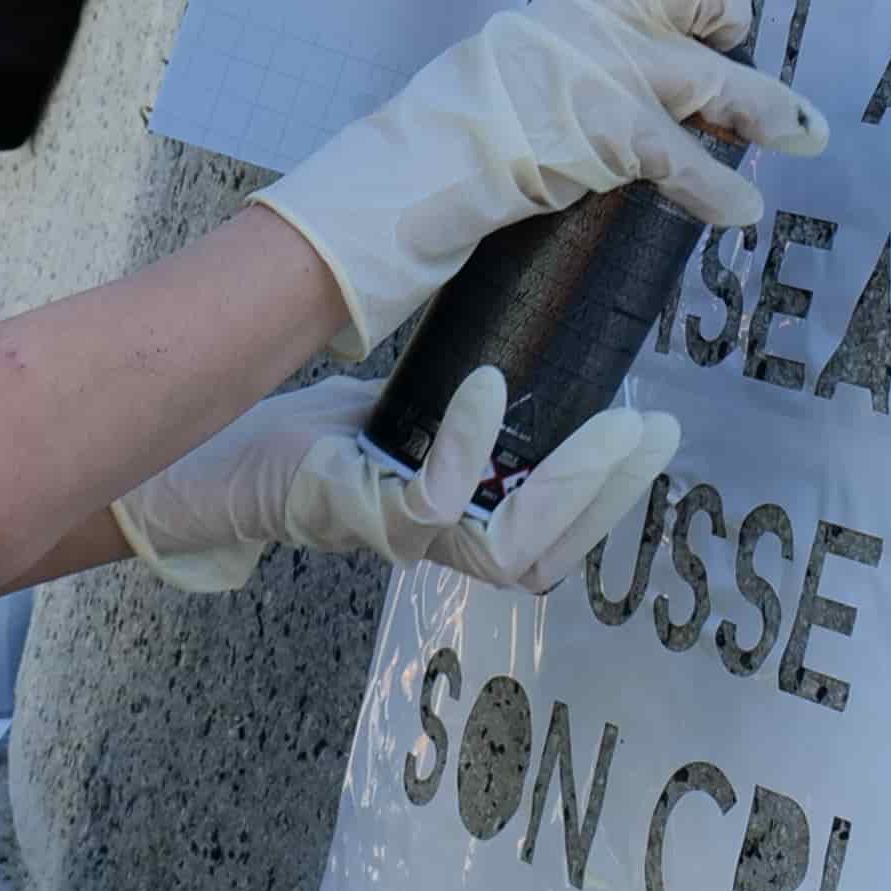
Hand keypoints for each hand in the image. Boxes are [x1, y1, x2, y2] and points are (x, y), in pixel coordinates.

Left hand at [111, 369, 675, 596]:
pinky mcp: (364, 518)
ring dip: (568, 487)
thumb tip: (551, 332)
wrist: (231, 453)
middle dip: (611, 495)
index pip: (562, 540)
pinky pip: (437, 499)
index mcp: (468, 522)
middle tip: (648, 429)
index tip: (659, 429)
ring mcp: (406, 539)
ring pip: (510, 549)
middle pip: (550, 558)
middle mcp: (442, 545)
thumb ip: (480, 401)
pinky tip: (490, 387)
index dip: (615, 496)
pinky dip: (470, 444)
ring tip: (606, 424)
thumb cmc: (326, 434)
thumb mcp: (419, 406)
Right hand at [250, 0, 822, 352]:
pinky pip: (686, 160)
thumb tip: (640, 55)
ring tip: (804, 133)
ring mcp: (612, 74)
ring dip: (766, 107)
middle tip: (737, 43)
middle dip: (734, 14)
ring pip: (712, 78)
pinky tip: (741, 211)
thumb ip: (591, 41)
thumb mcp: (536, 48)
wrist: (431, 154)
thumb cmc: (479, 110)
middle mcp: (605, 20)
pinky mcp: (611, 132)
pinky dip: (719, 189)